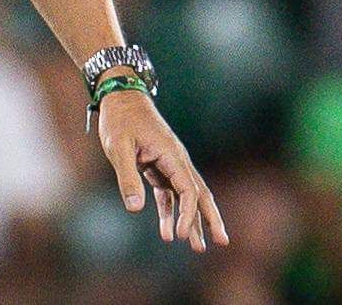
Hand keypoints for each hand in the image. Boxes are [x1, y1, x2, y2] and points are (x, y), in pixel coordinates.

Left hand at [98, 91, 228, 252]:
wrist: (120, 95)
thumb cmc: (119, 119)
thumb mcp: (118, 147)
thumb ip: (127, 178)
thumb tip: (135, 209)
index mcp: (172, 155)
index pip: (188, 190)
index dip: (188, 214)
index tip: (180, 234)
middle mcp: (176, 160)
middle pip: (200, 193)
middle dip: (210, 219)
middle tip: (223, 242)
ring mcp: (169, 163)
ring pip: (186, 196)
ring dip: (192, 220)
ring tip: (198, 246)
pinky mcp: (158, 165)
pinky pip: (169, 192)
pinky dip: (170, 211)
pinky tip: (166, 232)